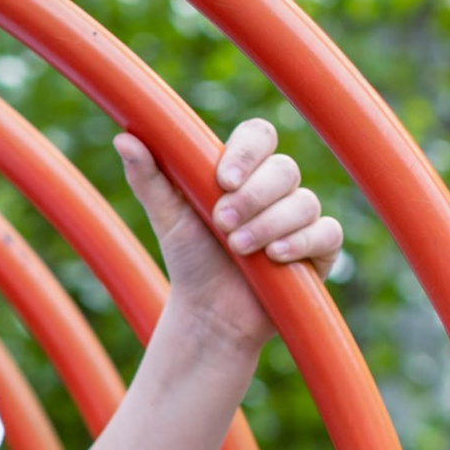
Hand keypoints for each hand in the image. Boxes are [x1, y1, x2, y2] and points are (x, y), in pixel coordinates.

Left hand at [115, 114, 340, 354]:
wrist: (209, 313)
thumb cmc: (190, 261)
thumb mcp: (167, 218)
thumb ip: (149, 178)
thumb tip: (123, 138)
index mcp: (243, 170)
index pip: (259, 136)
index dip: (247, 152)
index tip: (223, 180)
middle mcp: (276, 188)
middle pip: (283, 169)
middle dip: (252, 197)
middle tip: (222, 223)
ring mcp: (301, 217)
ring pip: (303, 202)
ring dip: (268, 224)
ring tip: (239, 248)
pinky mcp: (320, 249)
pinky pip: (327, 233)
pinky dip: (301, 242)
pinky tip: (275, 257)